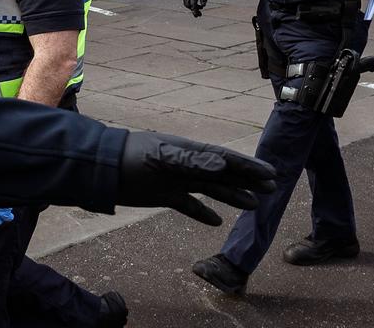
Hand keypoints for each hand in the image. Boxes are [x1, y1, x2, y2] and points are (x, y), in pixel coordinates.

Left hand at [117, 131, 276, 226]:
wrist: (101, 169)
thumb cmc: (130, 158)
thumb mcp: (161, 158)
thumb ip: (190, 161)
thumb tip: (223, 164)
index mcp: (188, 151)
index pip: (225, 158)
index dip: (248, 166)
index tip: (270, 173)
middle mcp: (186, 165)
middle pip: (223, 173)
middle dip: (247, 180)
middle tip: (271, 189)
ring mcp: (175, 181)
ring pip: (210, 190)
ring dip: (232, 196)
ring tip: (253, 205)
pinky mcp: (163, 196)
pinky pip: (188, 205)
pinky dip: (202, 213)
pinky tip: (217, 222)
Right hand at [182, 0, 210, 17]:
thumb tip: (203, 5)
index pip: (193, 3)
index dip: (195, 10)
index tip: (198, 15)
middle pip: (188, 5)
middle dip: (193, 10)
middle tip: (200, 15)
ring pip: (186, 4)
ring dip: (192, 8)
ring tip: (200, 9)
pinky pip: (186, 2)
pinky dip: (190, 5)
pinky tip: (197, 6)